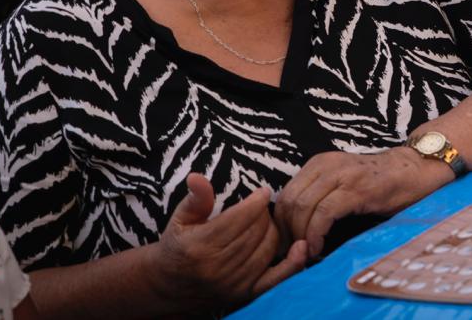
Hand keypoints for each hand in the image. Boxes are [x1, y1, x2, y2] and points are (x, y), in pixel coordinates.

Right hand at [153, 173, 307, 310]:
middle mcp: (217, 267)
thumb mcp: (180, 219)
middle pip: (256, 231)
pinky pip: (275, 279)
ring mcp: (233, 283)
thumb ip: (196, 199)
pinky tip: (301, 247)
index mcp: (201, 245)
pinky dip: (292, 263)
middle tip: (261, 207)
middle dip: (263, 214)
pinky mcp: (245, 294)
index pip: (239, 218)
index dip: (256, 202)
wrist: (170, 287)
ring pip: (267, 248)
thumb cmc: (177, 247)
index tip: (263, 192)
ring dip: (272, 230)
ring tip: (265, 222)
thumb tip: (197, 176)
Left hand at [275, 148, 451, 259]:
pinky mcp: (356, 189)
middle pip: (290, 201)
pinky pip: (323, 214)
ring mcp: (342, 175)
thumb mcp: (342, 183)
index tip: (288, 244)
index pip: (286, 194)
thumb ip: (321, 195)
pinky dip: (316, 234)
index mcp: (319, 163)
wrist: (414, 170)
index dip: (281, 223)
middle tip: (296, 252)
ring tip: (308, 252)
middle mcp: (326, 165)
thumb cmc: (379, 183)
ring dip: (301, 236)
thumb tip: (294, 227)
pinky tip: (320, 247)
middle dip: (288, 232)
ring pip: (303, 207)